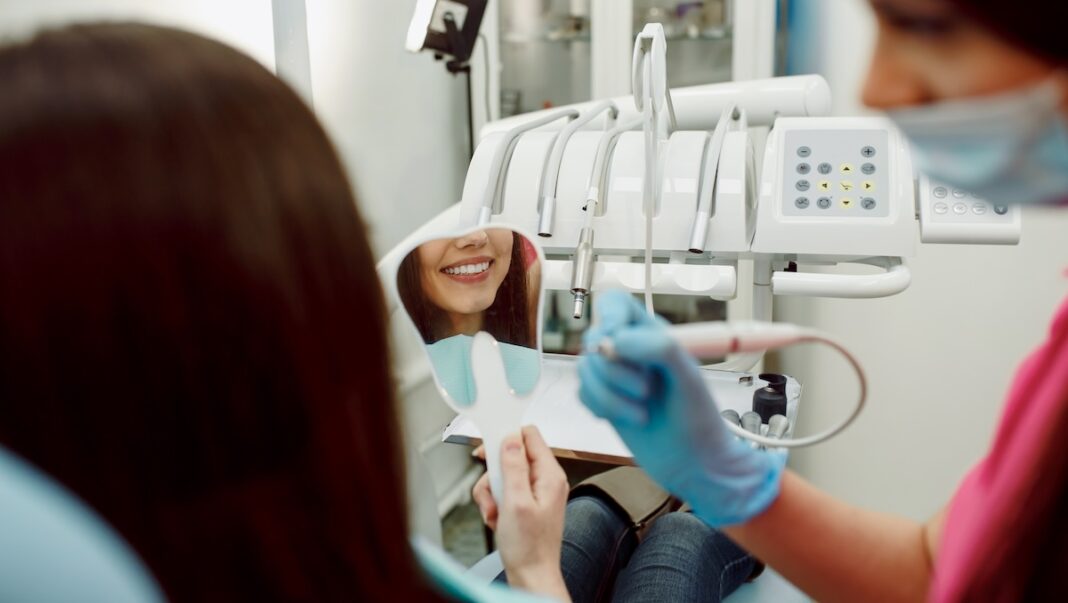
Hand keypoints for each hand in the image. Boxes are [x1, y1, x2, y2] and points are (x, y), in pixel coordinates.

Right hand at [472, 426, 569, 599]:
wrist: (531, 575)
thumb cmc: (529, 547)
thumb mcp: (516, 502)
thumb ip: (513, 467)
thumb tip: (510, 438)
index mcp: (550, 475)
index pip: (530, 436)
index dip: (507, 437)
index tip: (489, 447)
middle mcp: (545, 480)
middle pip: (511, 456)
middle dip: (495, 475)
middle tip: (492, 491)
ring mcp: (535, 492)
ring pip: (503, 475)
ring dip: (492, 493)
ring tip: (496, 512)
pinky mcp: (525, 503)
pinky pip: (503, 492)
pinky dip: (495, 504)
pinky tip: (497, 519)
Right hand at [578, 290, 784, 526]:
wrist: (696, 465)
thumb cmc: (700, 421)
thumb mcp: (688, 376)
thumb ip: (657, 346)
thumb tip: (615, 340)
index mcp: (653, 334)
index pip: (615, 304)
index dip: (609, 317)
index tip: (616, 342)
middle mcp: (632, 352)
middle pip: (594, 339)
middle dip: (616, 370)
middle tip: (647, 390)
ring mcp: (616, 377)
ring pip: (584, 369)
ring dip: (611, 395)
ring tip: (642, 411)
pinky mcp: (605, 401)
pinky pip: (582, 393)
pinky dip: (602, 408)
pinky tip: (629, 418)